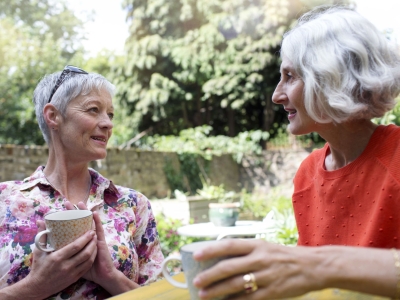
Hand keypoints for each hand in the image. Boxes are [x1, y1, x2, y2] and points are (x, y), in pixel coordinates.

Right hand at [25, 219, 96, 298]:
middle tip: (95, 234)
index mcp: (57, 257)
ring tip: (95, 241)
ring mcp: (71, 273)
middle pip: (85, 253)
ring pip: (88, 260)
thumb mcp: (38, 251)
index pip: (76, 246)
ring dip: (94, 250)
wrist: (37, 287)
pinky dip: (91, 259)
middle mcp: (66, 266)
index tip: (90, 231)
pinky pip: (86, 267)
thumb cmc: (38, 267)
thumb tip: (41, 220)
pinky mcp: (74, 278)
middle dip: (92, 242)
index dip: (85, 238)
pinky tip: (93, 252)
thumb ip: (42, 235)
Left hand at [65, 201, 117, 285]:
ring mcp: (94, 238)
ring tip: (79, 203)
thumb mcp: (74, 261)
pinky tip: (94, 213)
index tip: (58, 211)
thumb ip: (65, 256)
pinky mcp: (101, 241)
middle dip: (73, 212)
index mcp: (80, 242)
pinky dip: (96, 221)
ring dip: (85, 212)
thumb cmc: (87, 270)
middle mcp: (87, 238)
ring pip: (88, 222)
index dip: (66, 219)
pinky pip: (98, 229)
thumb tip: (50, 253)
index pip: (72, 227)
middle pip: (80, 222)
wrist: (102, 276)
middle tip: (66, 203)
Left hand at [192, 239, 325, 299]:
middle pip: (229, 267)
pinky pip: (249, 299)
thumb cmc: (284, 256)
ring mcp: (267, 276)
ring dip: (217, 291)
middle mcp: (260, 259)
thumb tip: (220, 258)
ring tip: (203, 295)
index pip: (229, 245)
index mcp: (257, 245)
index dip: (211, 250)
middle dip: (209, 275)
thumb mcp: (265, 247)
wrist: (313, 266)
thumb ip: (246, 252)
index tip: (196, 255)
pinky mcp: (273, 292)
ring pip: (236, 285)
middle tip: (196, 282)